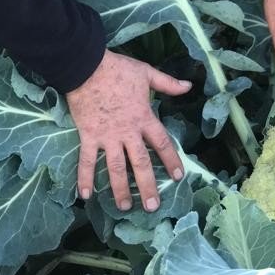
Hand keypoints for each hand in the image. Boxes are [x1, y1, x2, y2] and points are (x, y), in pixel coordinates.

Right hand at [65, 48, 190, 211]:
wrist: (88, 66)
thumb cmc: (119, 69)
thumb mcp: (146, 73)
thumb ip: (168, 84)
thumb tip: (189, 86)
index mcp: (144, 117)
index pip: (162, 143)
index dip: (171, 160)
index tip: (179, 176)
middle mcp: (128, 132)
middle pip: (141, 163)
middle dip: (148, 186)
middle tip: (153, 206)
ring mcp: (108, 136)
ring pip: (116, 168)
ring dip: (120, 189)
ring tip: (125, 207)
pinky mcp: (88, 136)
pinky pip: (87, 160)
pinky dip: (85, 177)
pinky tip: (85, 195)